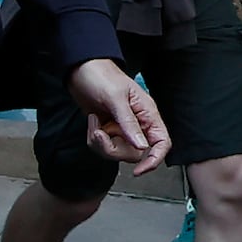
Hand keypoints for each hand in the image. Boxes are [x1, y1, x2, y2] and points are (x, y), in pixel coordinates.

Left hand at [72, 57, 169, 171]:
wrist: (80, 70)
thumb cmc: (101, 76)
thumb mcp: (115, 98)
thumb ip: (129, 123)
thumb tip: (142, 146)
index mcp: (147, 113)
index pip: (161, 142)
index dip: (154, 160)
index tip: (140, 171)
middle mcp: (137, 123)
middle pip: (135, 153)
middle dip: (113, 149)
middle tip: (101, 134)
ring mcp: (122, 128)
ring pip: (117, 152)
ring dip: (100, 144)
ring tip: (94, 125)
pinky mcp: (108, 130)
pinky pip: (104, 147)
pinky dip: (94, 139)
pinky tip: (93, 122)